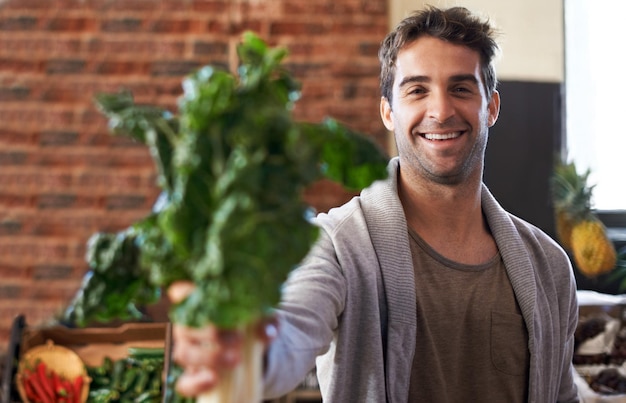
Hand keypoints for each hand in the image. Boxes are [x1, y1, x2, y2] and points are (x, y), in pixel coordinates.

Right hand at [167, 281, 277, 396]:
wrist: (257, 348)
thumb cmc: (255, 321)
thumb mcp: (265, 316)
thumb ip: (268, 320)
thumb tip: (266, 332)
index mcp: (199, 303)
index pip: (180, 292)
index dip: (188, 294)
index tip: (214, 300)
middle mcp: (187, 325)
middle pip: (185, 327)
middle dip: (211, 334)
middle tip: (238, 339)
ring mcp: (187, 350)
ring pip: (184, 353)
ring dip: (209, 357)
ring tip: (236, 360)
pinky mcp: (192, 375)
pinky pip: (184, 382)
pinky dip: (197, 383)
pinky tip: (214, 379)